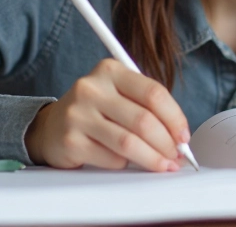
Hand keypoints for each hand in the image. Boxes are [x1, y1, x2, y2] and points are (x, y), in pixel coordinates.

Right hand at [24, 58, 190, 171]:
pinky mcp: (71, 140)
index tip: (184, 136)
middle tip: (176, 156)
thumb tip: (179, 136)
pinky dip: (125, 164)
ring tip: (162, 165)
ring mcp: (78, 114)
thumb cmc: (96, 110)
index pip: (153, 93)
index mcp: (111, 70)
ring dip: (152, 159)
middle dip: (166, 143)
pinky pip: (111, 158)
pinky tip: (126, 162)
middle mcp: (92, 88)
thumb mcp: (119, 94)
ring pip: (129, 143)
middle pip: (144, 120)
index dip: (175, 118)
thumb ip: (147, 106)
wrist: (52, 126)